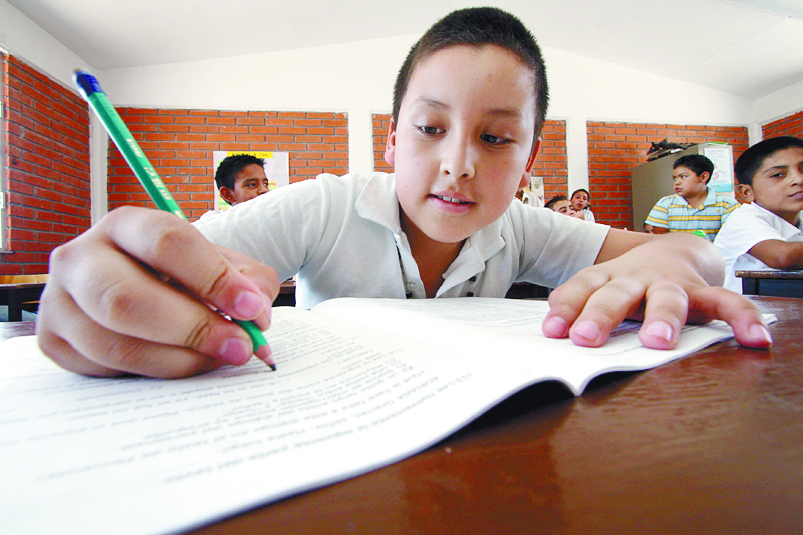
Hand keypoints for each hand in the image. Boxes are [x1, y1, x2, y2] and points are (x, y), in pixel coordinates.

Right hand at [37, 207, 278, 377]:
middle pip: (128, 299)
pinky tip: (180, 364)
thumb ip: (247, 282)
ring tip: (218, 359)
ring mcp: (58, 301)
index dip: (213, 278)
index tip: (251, 308)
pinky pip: (104, 371)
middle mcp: (80, 257)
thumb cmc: (183, 276)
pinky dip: (151, 374)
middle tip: (239, 347)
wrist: (138, 289)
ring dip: (178, 360)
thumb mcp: (219, 266)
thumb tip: (255, 312)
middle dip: (192, 329)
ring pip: (115, 344)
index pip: (167, 243)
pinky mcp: (52, 341)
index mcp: (125, 225)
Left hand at [541, 231, 772, 349]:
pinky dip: (742, 318)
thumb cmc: (628, 280)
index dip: (566, 306)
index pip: (582, 288)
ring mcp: (671, 284)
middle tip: (585, 338)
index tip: (553, 330)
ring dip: (662, 318)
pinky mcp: (703, 292)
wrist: (675, 250)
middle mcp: (636, 279)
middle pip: (616, 294)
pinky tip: (754, 337)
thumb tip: (549, 327)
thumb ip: (577, 303)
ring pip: (667, 299)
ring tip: (658, 341)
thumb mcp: (600, 286)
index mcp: (606, 278)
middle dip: (601, 314)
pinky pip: (726, 304)